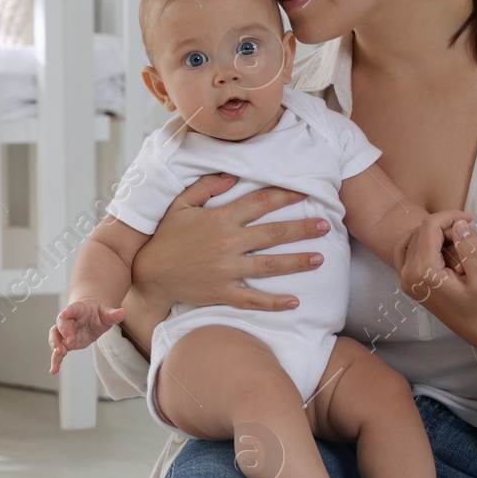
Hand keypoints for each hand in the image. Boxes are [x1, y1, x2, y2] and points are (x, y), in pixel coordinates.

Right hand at [49, 299, 125, 373]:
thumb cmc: (98, 313)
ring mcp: (65, 332)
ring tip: (57, 356)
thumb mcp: (107, 313)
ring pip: (55, 337)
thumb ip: (113, 314)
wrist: (92, 316)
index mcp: (78, 309)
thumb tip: (123, 312)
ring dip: (55, 346)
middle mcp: (68, 320)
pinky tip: (54, 370)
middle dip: (64, 333)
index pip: (72, 309)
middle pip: (61, 324)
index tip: (64, 314)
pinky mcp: (65, 343)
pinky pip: (58, 351)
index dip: (68, 311)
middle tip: (69, 342)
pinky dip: (55, 360)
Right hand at [131, 173, 331, 312]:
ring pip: (271, 265)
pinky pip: (254, 299)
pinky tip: (294, 301)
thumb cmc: (166, 237)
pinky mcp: (224, 292)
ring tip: (320, 258)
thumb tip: (233, 176)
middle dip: (303, 228)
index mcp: (221, 218)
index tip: (307, 194)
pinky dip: (275, 302)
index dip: (286, 196)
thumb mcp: (180, 204)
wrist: (150, 273)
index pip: (261, 202)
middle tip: (326, 225)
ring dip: (299, 261)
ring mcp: (228, 269)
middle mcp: (228, 242)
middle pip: (275, 232)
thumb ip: (206, 186)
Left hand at [395, 212, 476, 346]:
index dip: (451, 216)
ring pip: (412, 238)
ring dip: (435, 233)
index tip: (471, 219)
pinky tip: (440, 242)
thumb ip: (469, 248)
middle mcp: (408, 275)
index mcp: (424, 272)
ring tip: (459, 237)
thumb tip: (459, 224)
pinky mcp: (409, 282)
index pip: (430, 227)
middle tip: (472, 234)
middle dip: (447, 227)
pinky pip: (405, 251)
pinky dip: (421, 241)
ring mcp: (406, 279)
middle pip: (422, 231)